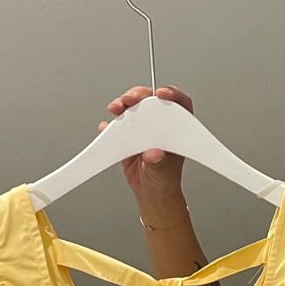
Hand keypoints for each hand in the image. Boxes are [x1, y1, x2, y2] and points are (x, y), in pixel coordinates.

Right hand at [100, 85, 193, 209]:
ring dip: (122, 105)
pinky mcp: (127, 135)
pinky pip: (116, 125)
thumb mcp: (164, 171)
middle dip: (138, 95)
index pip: (179, 103)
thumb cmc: (165, 179)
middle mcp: (159, 124)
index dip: (171, 93)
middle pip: (151, 100)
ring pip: (133, 108)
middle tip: (128, 99)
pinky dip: (109, 125)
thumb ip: (159, 162)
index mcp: (176, 128)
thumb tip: (154, 154)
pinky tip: (106, 128)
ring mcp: (142, 128)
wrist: (150, 192)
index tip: (160, 93)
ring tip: (115, 108)